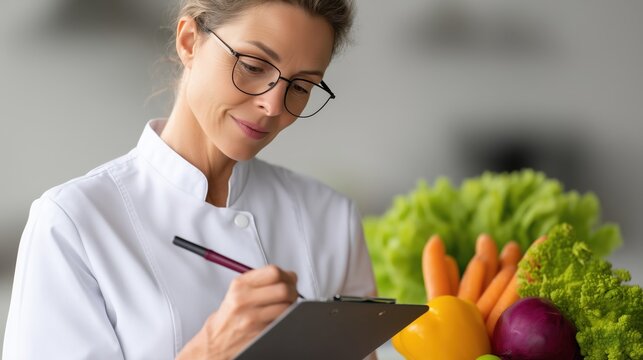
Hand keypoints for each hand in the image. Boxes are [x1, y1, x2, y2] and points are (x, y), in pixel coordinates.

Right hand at [177, 265, 298, 359]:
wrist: (217, 339)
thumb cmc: (230, 315)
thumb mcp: (238, 290)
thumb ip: (261, 280)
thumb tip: (289, 276)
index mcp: (240, 285)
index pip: (273, 272)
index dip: (287, 275)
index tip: (290, 280)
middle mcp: (244, 299)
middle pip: (283, 289)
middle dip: (293, 291)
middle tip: (292, 294)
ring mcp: (251, 317)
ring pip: (286, 306)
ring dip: (291, 306)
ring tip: (285, 306)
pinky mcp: (258, 332)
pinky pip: (281, 321)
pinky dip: (286, 318)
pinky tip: (279, 317)